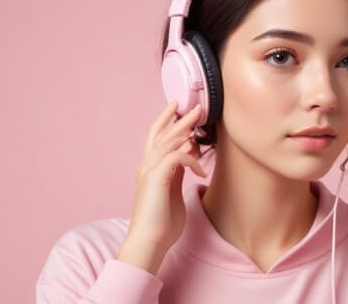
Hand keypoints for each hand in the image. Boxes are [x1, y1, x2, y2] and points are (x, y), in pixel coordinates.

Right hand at [117, 100, 208, 272]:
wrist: (149, 241)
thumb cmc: (162, 222)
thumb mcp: (172, 191)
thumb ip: (177, 173)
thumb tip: (188, 157)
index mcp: (149, 168)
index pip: (157, 138)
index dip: (167, 123)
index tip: (181, 112)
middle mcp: (146, 165)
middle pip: (161, 134)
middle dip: (178, 118)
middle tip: (194, 106)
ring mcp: (149, 170)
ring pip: (168, 141)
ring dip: (185, 129)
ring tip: (199, 118)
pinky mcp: (156, 177)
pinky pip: (177, 157)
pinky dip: (191, 159)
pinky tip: (201, 170)